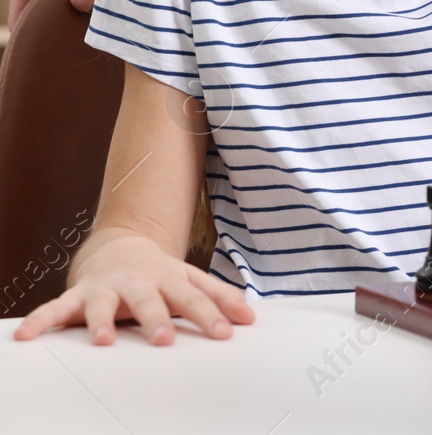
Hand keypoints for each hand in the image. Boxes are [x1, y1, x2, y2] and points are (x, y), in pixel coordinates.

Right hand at [11, 231, 253, 345]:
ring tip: (104, 340)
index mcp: (168, 281)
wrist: (121, 247)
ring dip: (102, 322)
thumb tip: (250, 317)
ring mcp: (106, 289)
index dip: (210, 316)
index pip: (193, 300)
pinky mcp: (77, 296)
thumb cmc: (160, 273)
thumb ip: (219, 298)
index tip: (225, 333)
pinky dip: (39, 321)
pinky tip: (25, 336)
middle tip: (165, 339)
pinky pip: (54, 309)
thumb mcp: (192, 280)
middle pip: (148, 302)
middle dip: (156, 319)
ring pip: (102, 305)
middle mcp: (137, 284)